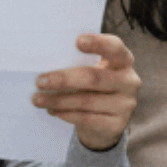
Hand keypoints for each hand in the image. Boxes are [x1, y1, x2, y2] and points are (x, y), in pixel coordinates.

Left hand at [32, 34, 139, 152]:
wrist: (106, 122)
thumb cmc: (94, 87)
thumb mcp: (94, 71)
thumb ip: (80, 64)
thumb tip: (46, 65)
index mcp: (124, 60)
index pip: (115, 47)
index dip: (98, 43)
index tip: (77, 41)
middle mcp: (129, 81)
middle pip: (94, 77)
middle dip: (64, 79)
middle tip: (40, 81)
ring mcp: (125, 105)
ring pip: (86, 101)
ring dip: (58, 100)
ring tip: (37, 99)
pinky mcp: (117, 125)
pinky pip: (86, 119)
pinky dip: (65, 114)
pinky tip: (52, 110)